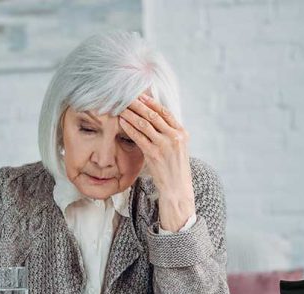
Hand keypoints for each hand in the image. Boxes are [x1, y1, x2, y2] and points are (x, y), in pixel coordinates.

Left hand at [118, 93, 194, 231]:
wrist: (177, 188)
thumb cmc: (174, 168)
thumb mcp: (177, 148)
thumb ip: (169, 134)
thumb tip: (154, 120)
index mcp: (182, 133)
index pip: (165, 112)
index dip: (152, 103)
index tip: (140, 96)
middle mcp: (175, 137)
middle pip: (154, 115)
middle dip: (139, 105)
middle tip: (127, 98)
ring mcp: (165, 145)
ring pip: (145, 124)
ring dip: (131, 114)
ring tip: (121, 108)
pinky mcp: (154, 154)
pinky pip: (139, 137)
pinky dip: (130, 128)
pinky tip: (122, 122)